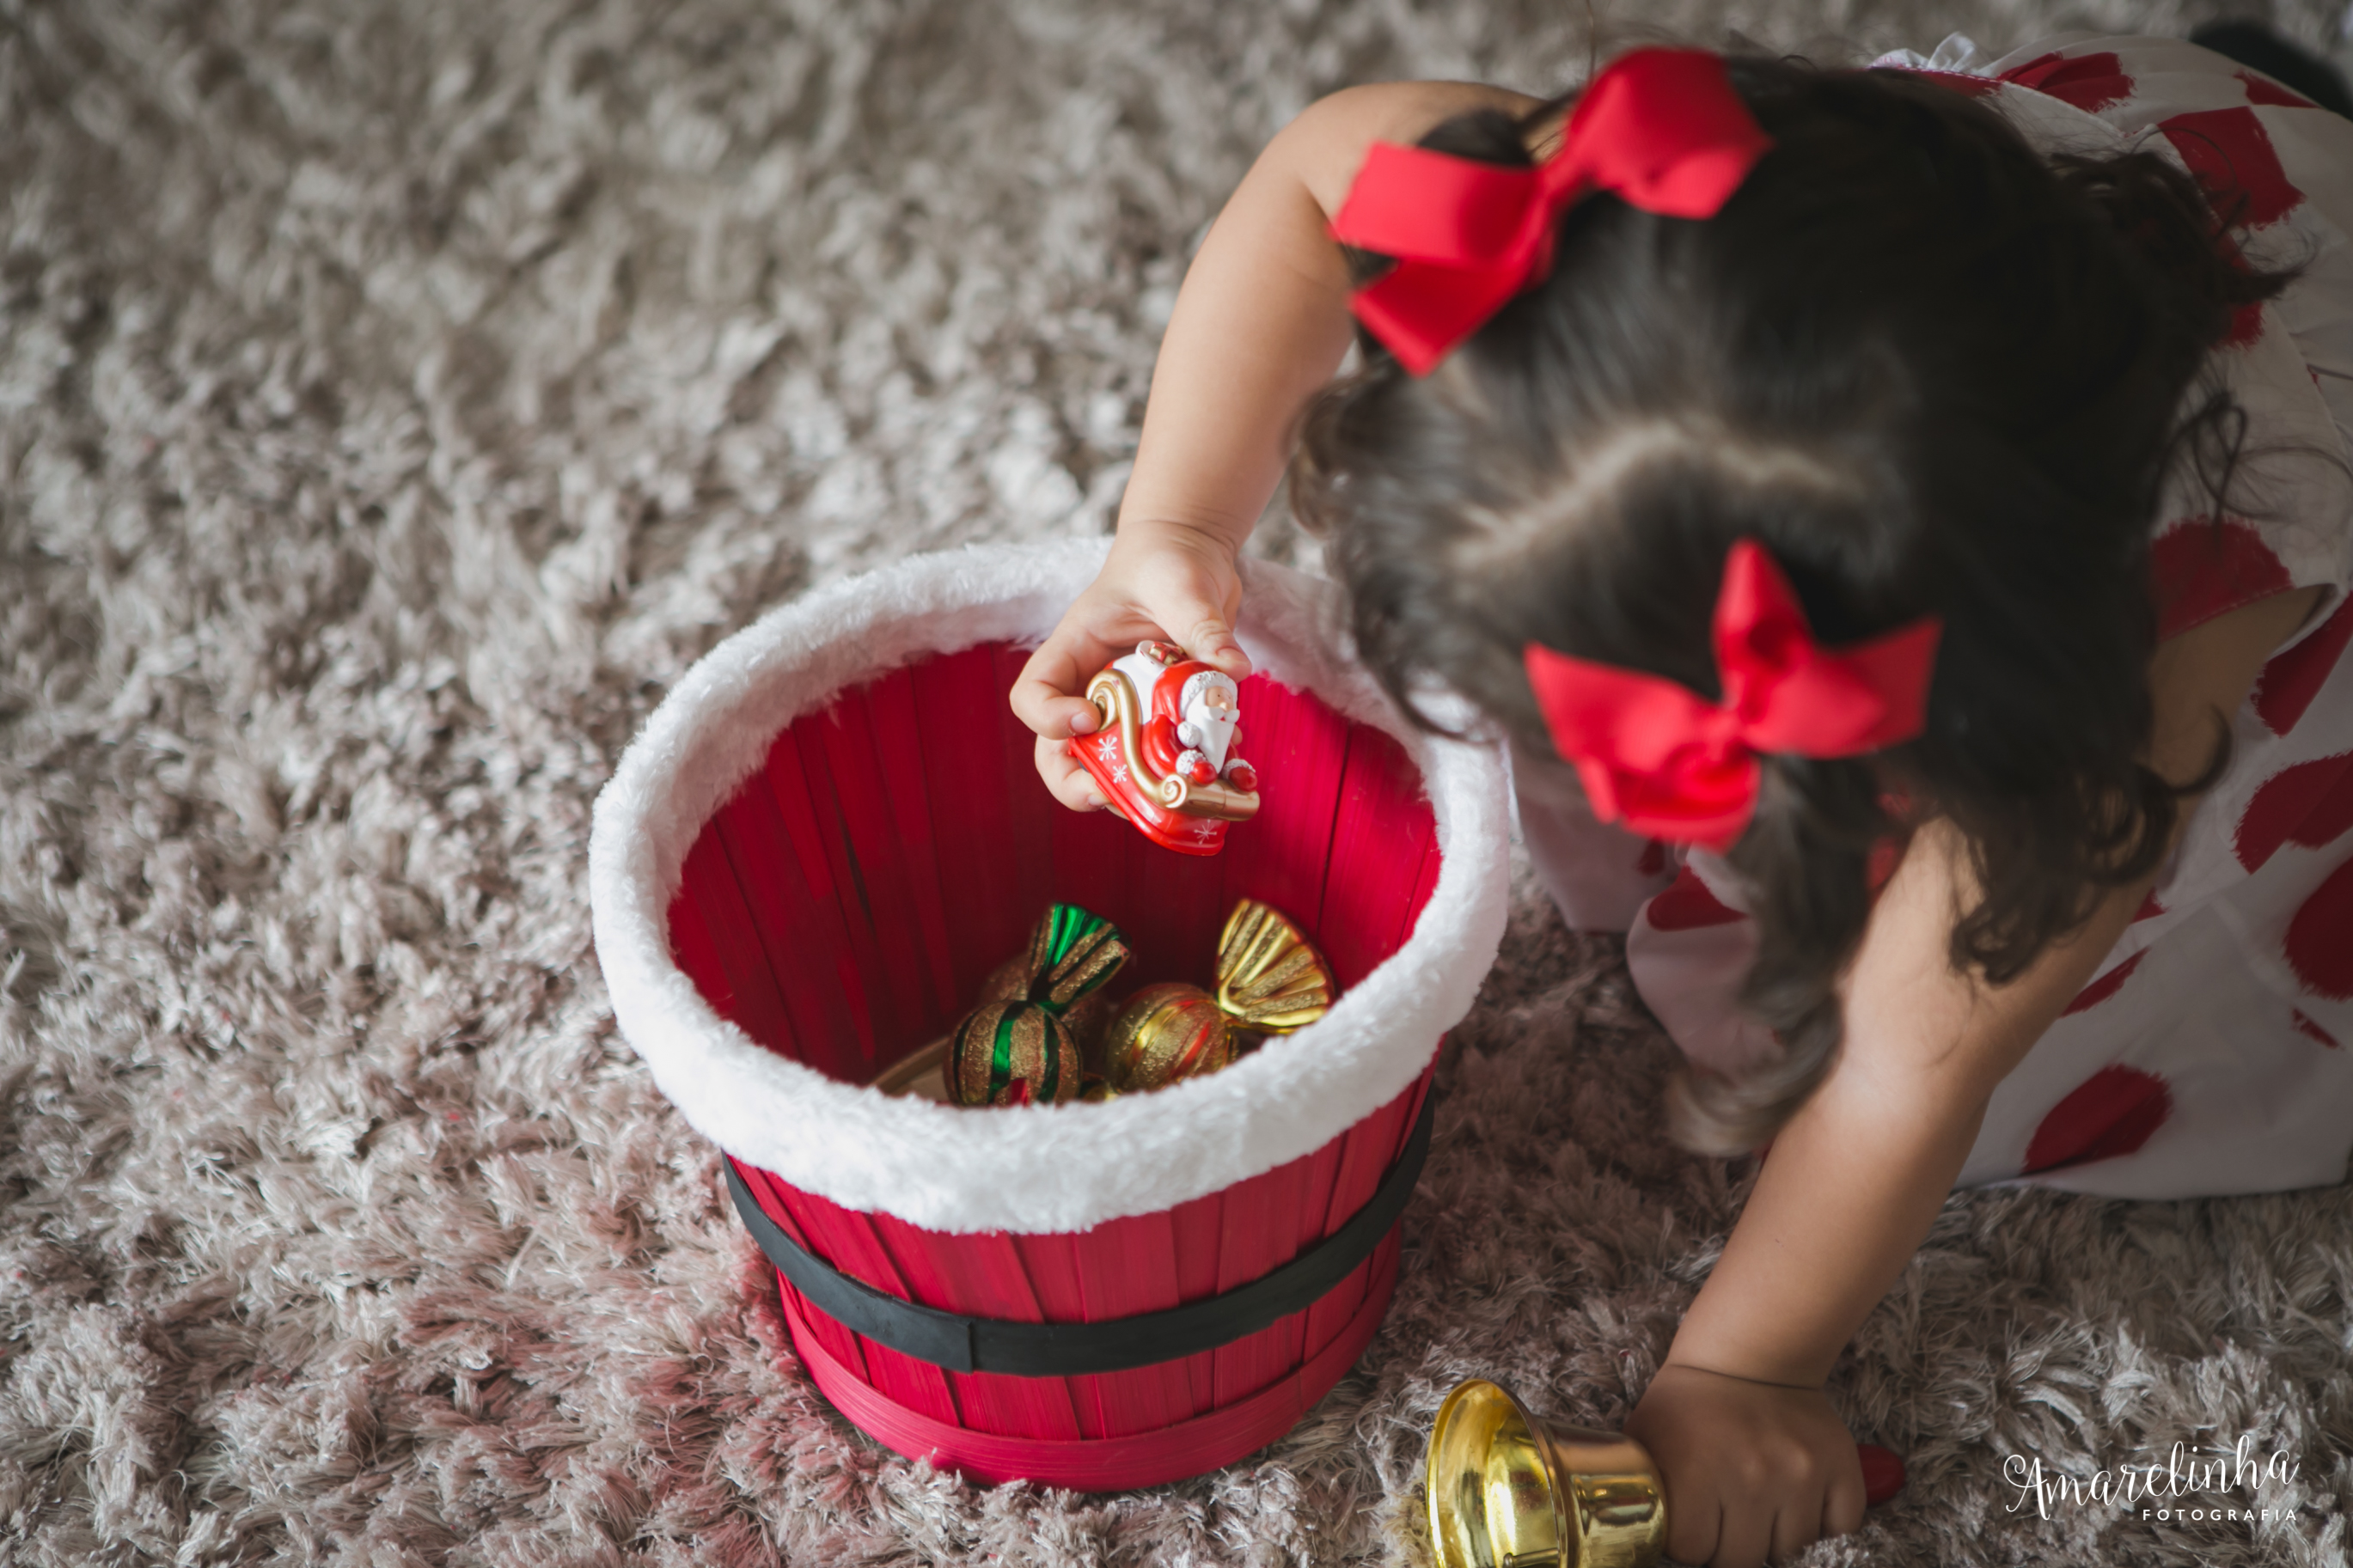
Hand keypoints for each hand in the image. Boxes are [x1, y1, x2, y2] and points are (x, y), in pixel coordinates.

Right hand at [1011, 520, 1251, 809]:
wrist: (1192, 557)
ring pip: (1113, 766)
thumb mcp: (1182, 585)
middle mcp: (1090, 688)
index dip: (1048, 718)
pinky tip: (1228, 770)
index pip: (1032, 696)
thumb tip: (1233, 669)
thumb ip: (1202, 625)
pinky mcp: (1162, 718)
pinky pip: (1168, 757)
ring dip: (1143, 788)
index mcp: (1073, 651)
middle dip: (1081, 783)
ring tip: (1181, 795)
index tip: (1088, 718)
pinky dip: (1193, 771)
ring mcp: (1125, 709)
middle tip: (1114, 797)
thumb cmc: (1168, 561)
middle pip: (1059, 752)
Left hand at [1622, 1362, 1867, 1567]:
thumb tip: (1640, 1540)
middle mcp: (1753, 1476)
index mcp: (1695, 1470)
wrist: (1749, 1357)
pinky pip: (1839, 1528)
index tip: (1692, 1520)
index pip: (1693, 1551)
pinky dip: (1820, 1526)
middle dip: (1729, 1544)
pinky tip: (1795, 1502)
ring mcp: (1801, 1474)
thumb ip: (1647, 1496)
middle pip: (1742, 1559)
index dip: (1691, 1539)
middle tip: (1725, 1516)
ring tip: (1757, 1505)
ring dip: (1772, 1536)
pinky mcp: (1840, 1468)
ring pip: (1791, 1550)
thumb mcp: (1647, 1440)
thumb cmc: (1689, 1403)